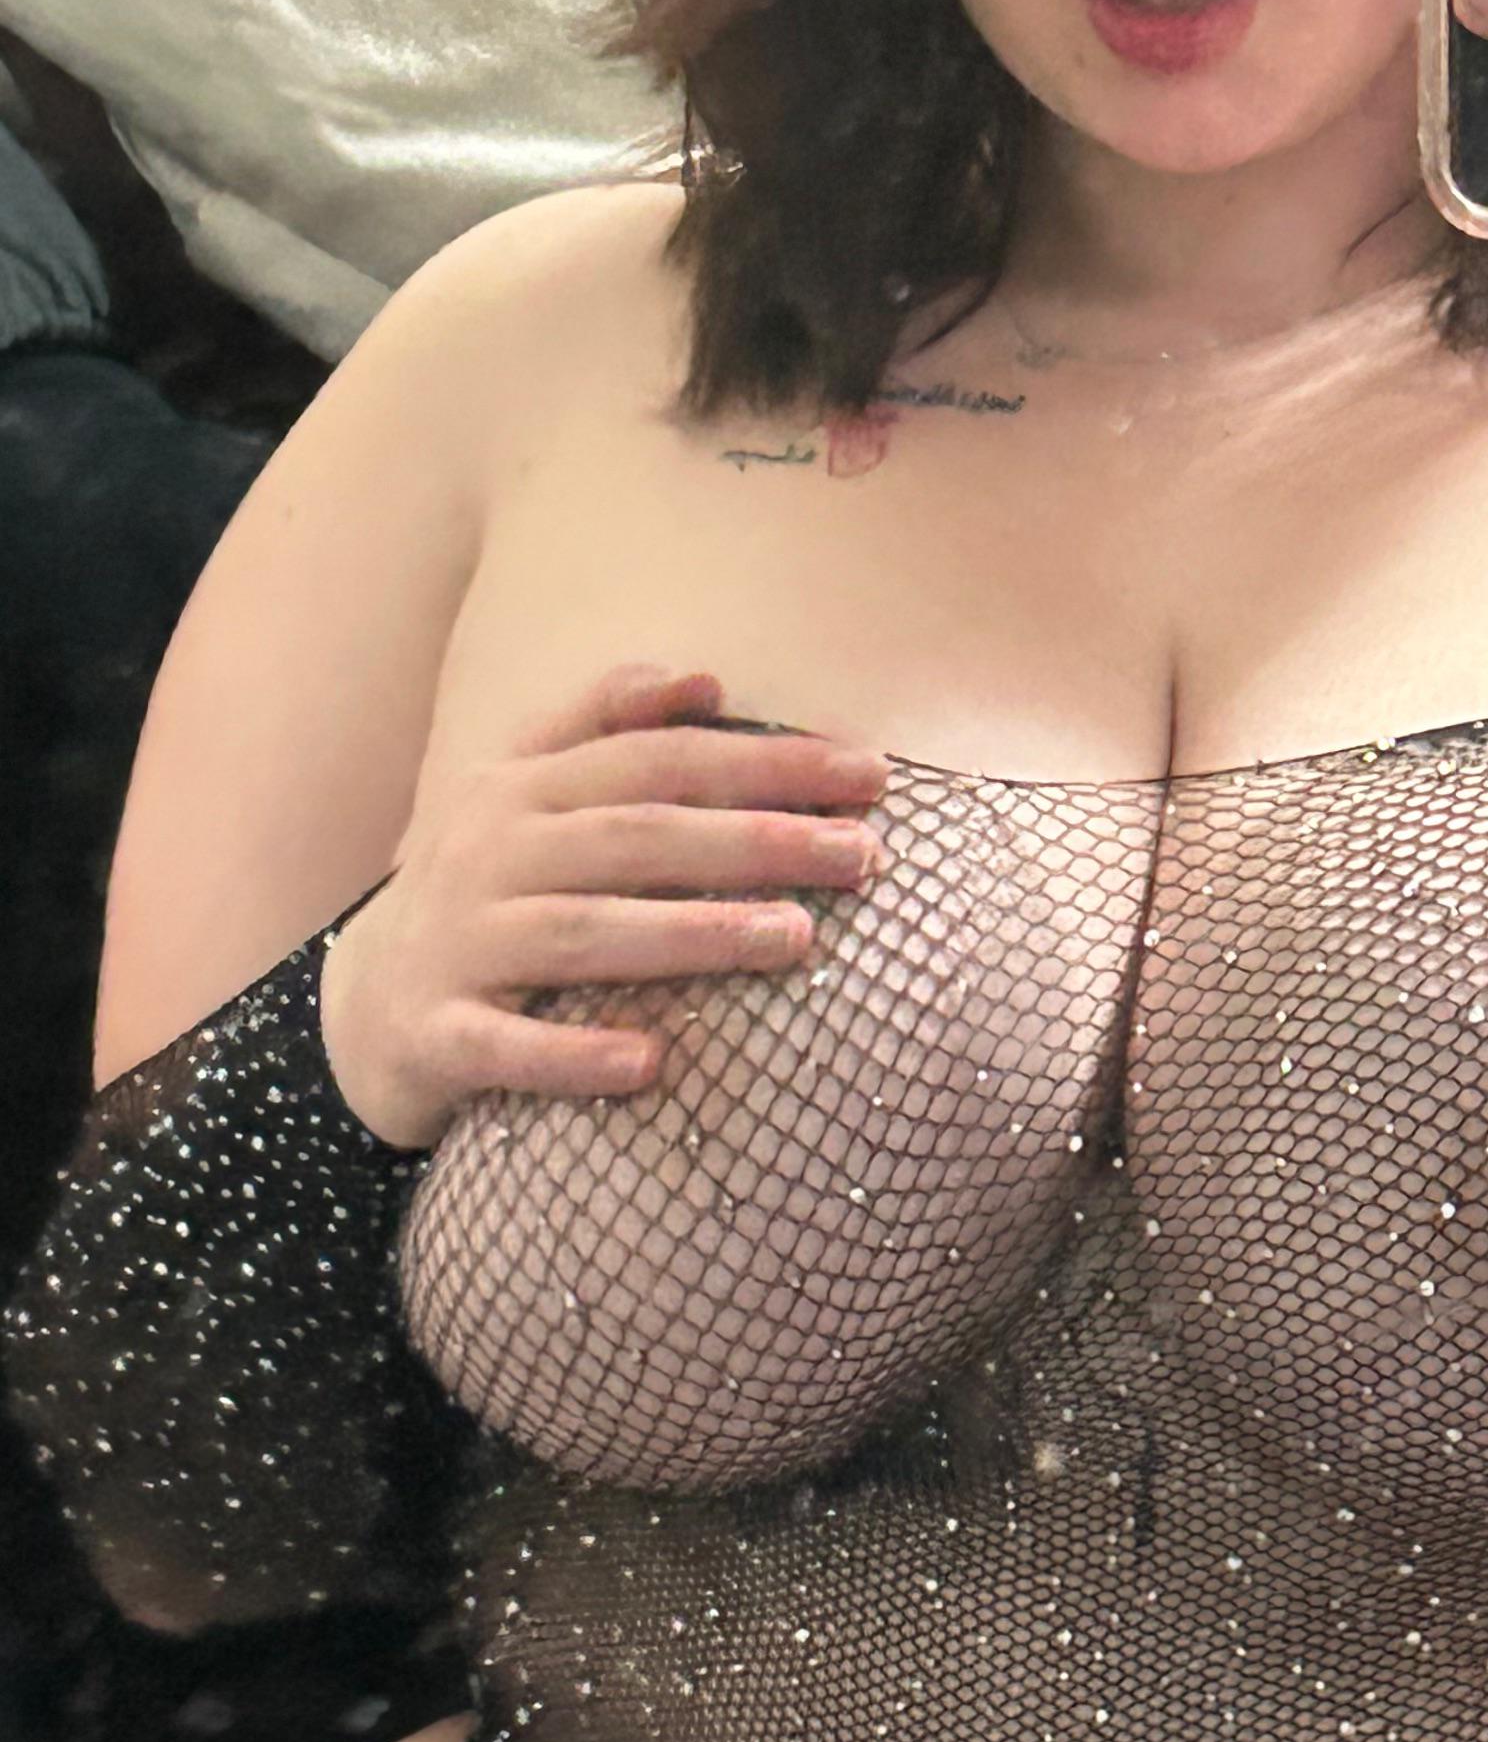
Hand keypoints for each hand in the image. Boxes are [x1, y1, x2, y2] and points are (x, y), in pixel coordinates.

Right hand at [319, 661, 889, 1148]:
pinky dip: (574, 1054)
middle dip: (757, 839)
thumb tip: (703, 678)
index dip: (765, 759)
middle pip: (637, 837)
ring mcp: (458, 943)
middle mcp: (487, 852)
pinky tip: (651, 1064)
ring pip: (583, 932)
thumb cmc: (485, 891)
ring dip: (692, 933)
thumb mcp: (525, 793)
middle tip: (863, 855)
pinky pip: (507, 1046)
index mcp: (522, 787)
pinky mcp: (435, 1033)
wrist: (364, 1005)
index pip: (658, 760)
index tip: (869, 773)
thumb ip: (603, 725)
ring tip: (795, 936)